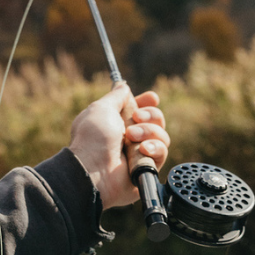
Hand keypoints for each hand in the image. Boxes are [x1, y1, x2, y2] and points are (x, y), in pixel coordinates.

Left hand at [68, 85, 169, 209]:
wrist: (93, 169)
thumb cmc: (92, 139)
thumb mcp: (101, 109)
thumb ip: (116, 96)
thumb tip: (123, 85)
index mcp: (117, 123)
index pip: (140, 111)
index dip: (148, 104)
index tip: (152, 98)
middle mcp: (130, 138)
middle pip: (156, 120)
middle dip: (150, 115)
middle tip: (136, 118)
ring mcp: (139, 154)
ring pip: (162, 135)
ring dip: (149, 132)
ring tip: (132, 138)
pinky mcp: (147, 169)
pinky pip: (162, 153)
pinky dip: (154, 149)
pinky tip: (143, 150)